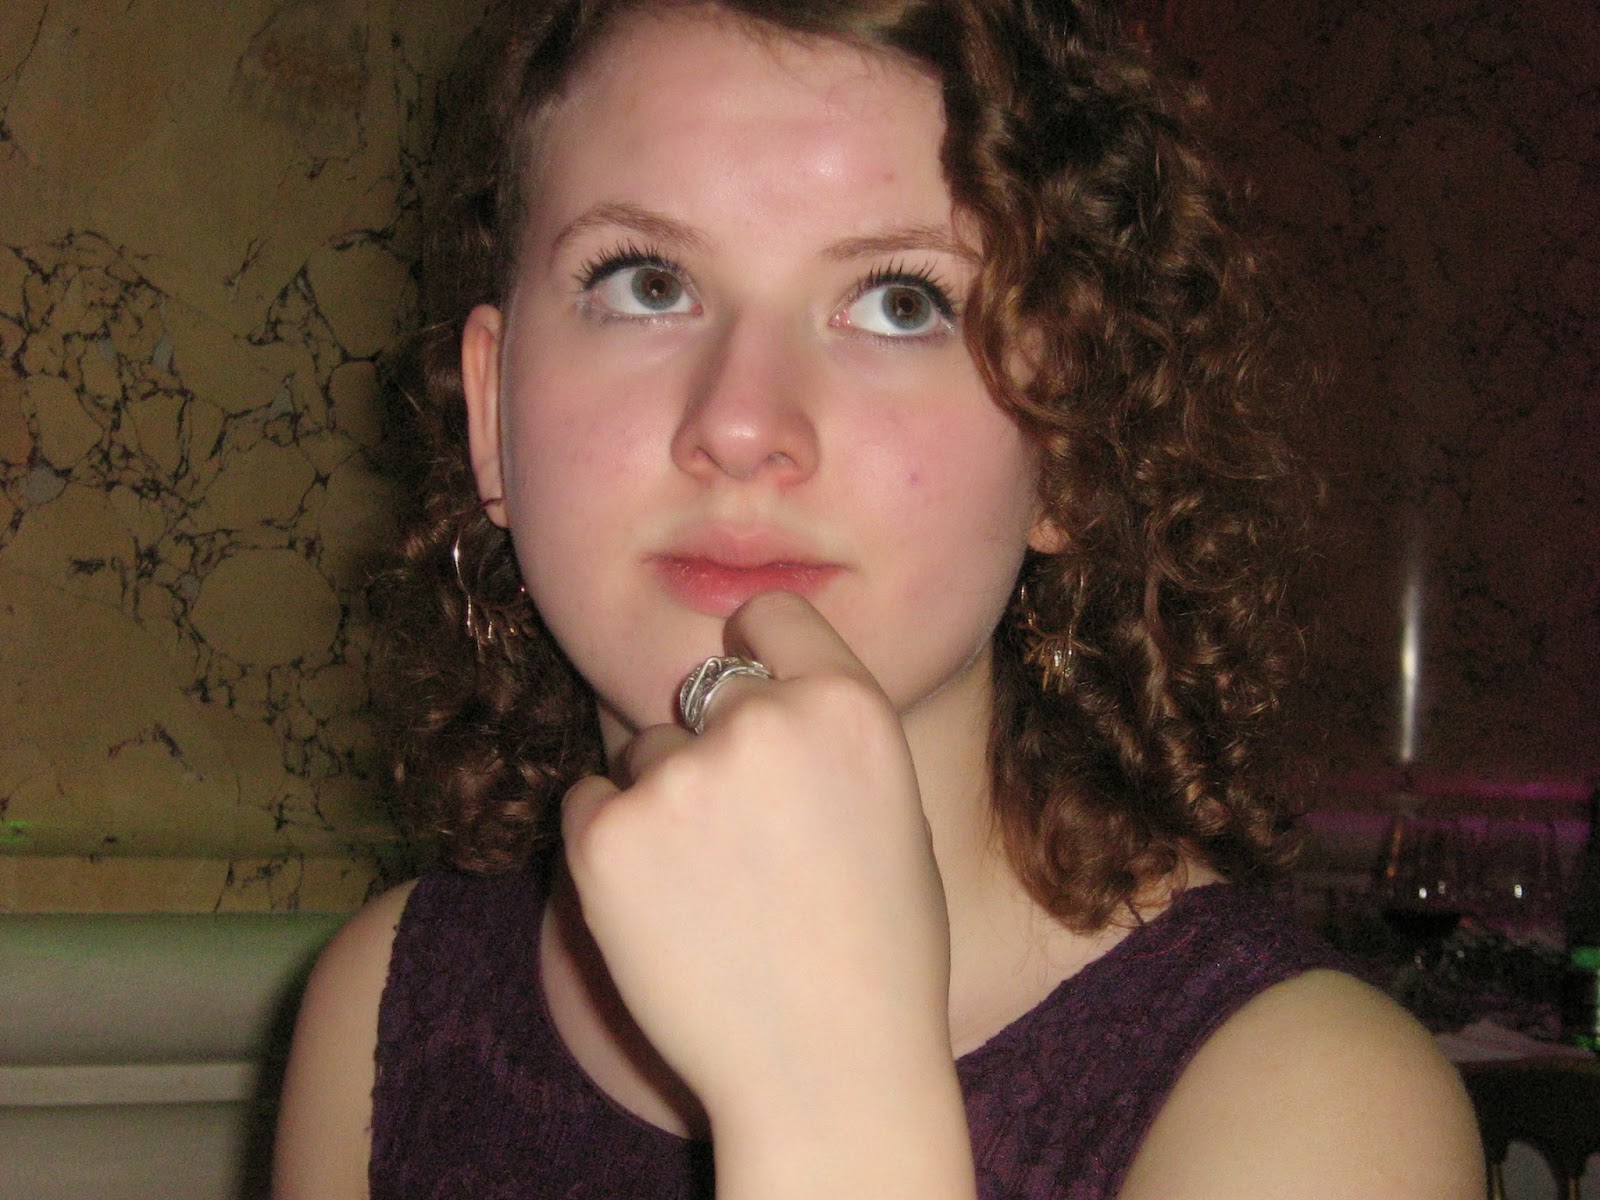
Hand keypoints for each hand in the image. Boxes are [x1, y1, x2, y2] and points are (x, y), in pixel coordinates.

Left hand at [562, 592, 970, 1192]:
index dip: (759, 651)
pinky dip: (612, 842)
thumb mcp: (894, 812)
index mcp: (847, 707)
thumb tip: (768, 697)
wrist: (826, 1070)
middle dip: (714, 742)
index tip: (752, 688)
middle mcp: (762, 724)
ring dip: (663, 800)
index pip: (770, 614)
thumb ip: (828, 740)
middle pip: (705, 688)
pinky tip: (661, 905)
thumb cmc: (880, 953)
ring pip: (646, 753)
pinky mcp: (606, 838)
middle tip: (740, 832)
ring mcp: (679, 779)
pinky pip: (590, 802)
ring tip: (710, 890)